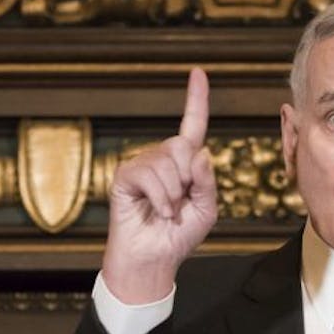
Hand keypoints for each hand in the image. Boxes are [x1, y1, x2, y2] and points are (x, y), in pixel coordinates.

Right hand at [102, 68, 217, 303]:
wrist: (154, 260)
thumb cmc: (178, 237)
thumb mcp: (206, 210)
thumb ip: (208, 181)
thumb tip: (200, 152)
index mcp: (185, 164)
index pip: (192, 126)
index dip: (196, 99)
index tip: (197, 73)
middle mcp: (162, 160)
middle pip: (181, 145)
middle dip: (188, 178)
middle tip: (180, 203)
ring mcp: (142, 167)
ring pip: (166, 162)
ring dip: (173, 194)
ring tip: (166, 212)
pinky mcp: (125, 178)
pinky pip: (148, 175)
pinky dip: (160, 198)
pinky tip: (157, 213)